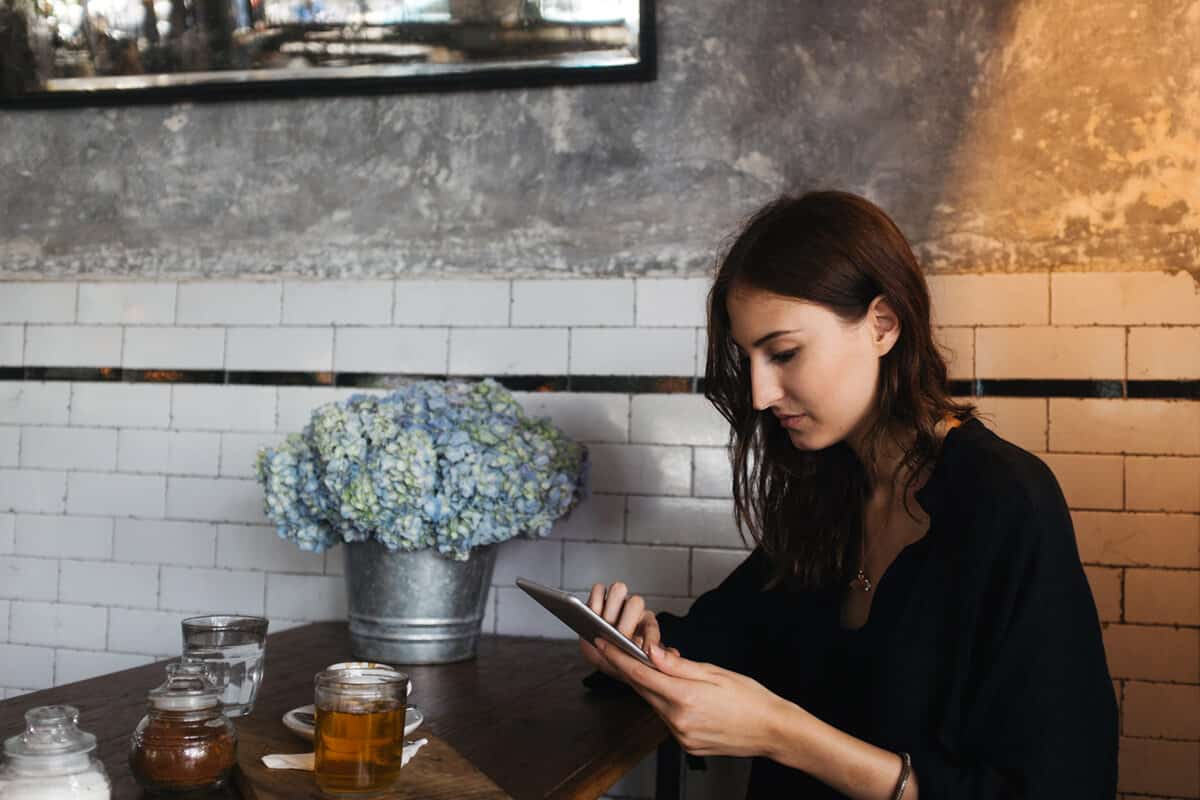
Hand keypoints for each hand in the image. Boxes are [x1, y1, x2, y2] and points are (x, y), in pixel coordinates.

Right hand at [578, 581, 679, 682]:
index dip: (649, 639)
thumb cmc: (623, 657)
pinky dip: (595, 601)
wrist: (601, 654)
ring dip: (610, 609)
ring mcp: (615, 602)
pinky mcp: (597, 598)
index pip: (651, 625)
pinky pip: (598, 589)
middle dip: (627, 623)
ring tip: (604, 626)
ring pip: (618, 589)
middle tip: (620, 638)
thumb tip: (674, 655)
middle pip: (635, 602)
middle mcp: (632, 609)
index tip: (644, 652)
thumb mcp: (640, 662)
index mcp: (646, 623)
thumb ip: (657, 658)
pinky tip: (591, 617)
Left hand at [590, 637, 793, 759]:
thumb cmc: (750, 698)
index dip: (618, 658)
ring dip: (651, 688)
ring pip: (655, 705)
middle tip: (617, 651)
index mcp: (685, 698)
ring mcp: (681, 737)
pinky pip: (668, 720)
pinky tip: (677, 694)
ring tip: (658, 671)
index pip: (640, 675)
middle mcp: (679, 721)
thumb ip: (678, 665)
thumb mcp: (715, 672)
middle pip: (643, 691)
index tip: (602, 644)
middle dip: (630, 671)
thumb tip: (651, 652)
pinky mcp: (686, 746)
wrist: (772, 730)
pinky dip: (667, 704)